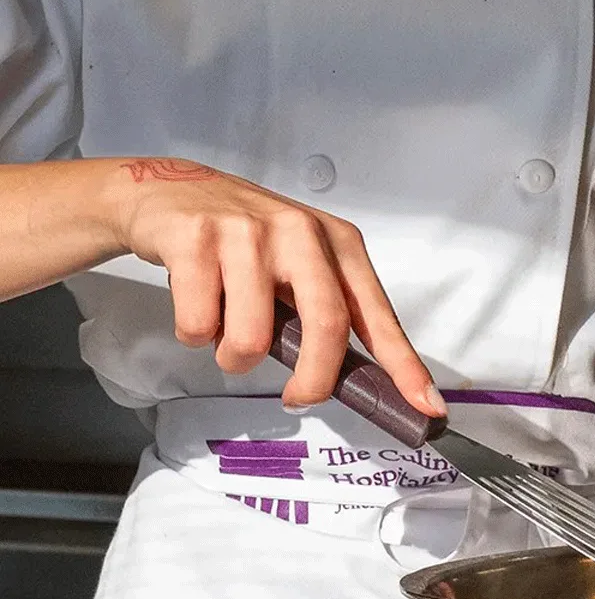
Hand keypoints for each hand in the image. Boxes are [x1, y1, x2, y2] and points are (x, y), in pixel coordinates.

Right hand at [114, 157, 444, 415]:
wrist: (164, 191)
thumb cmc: (241, 238)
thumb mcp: (297, 263)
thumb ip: (323, 310)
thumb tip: (350, 380)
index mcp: (337, 243)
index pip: (377, 314)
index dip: (404, 365)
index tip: (427, 407)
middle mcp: (300, 232)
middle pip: (327, 326)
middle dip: (314, 380)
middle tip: (299, 398)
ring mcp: (247, 233)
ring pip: (251, 340)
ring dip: (233, 356)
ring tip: (222, 327)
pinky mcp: (196, 239)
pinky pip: (198, 326)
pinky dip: (194, 333)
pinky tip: (193, 300)